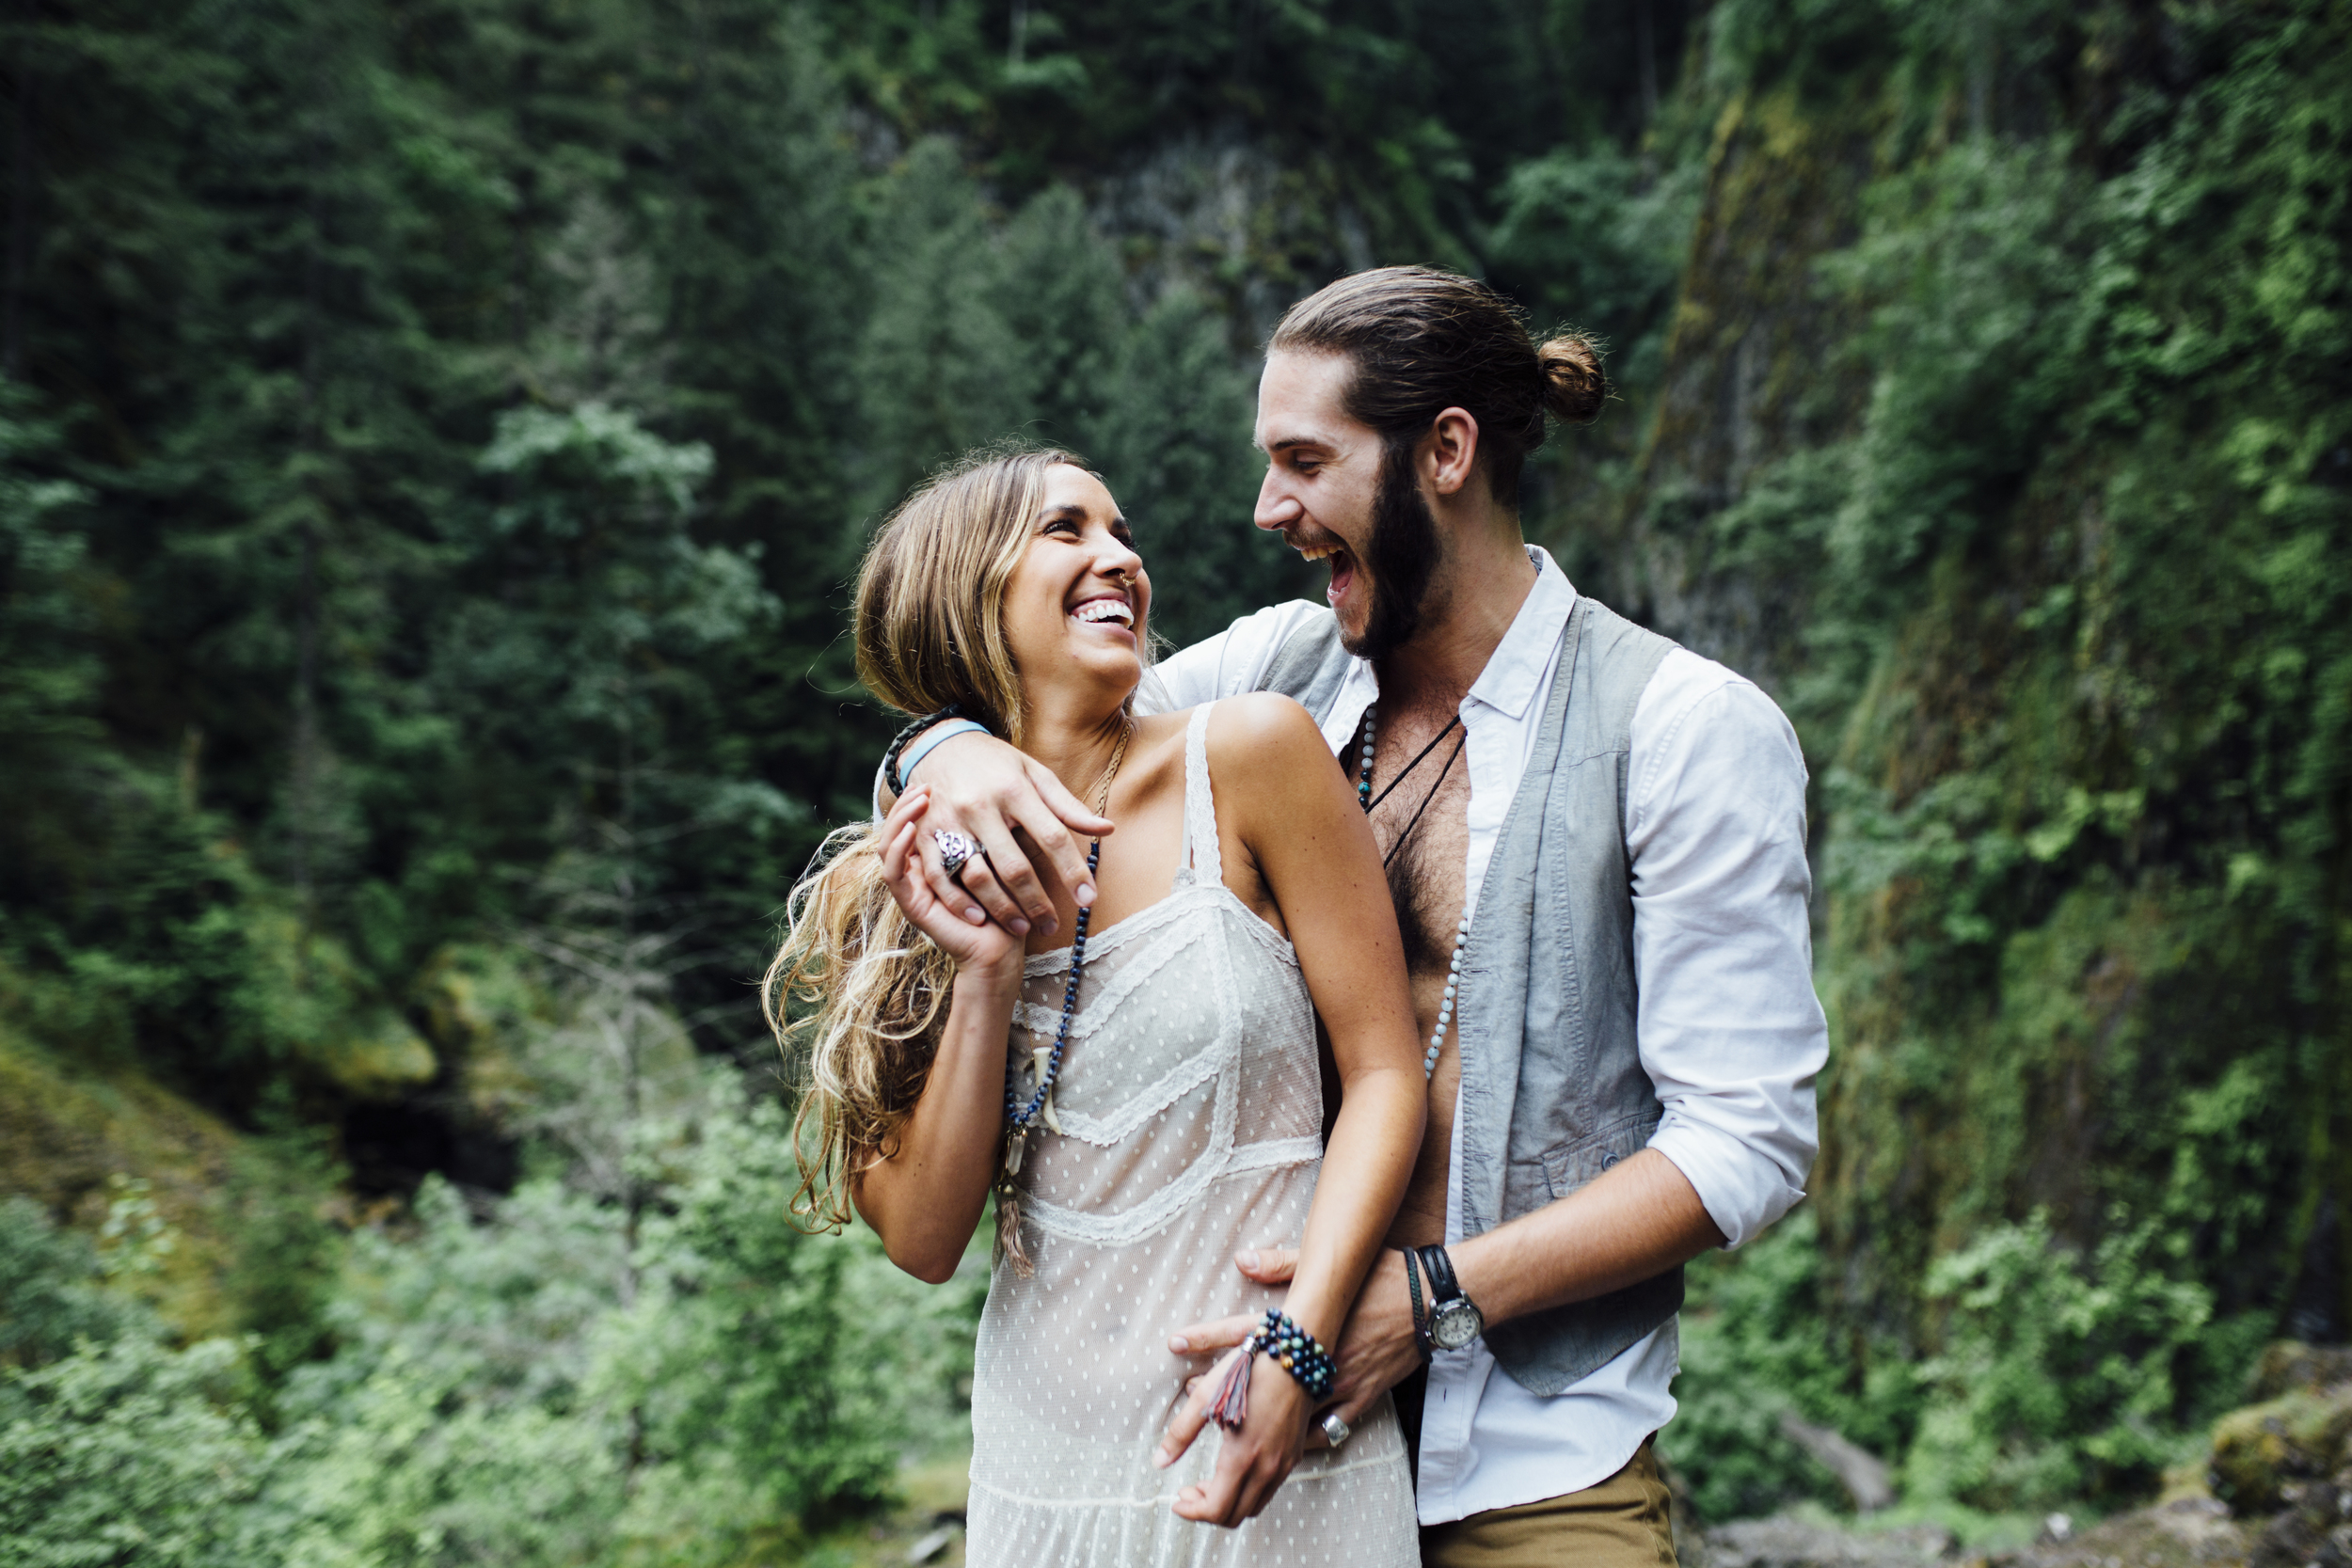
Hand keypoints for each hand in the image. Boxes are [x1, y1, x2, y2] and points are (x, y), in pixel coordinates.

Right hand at [876, 787, 1023, 978]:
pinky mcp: (910, 902)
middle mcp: (921, 870)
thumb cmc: (1015, 906)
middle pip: (900, 827)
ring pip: (889, 844)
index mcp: (941, 855)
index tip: (943, 778)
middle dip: (910, 802)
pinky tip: (912, 829)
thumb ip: (1016, 832)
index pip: (922, 819)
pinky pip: (893, 871)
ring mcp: (913, 887)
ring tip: (919, 797)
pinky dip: (898, 848)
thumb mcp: (1019, 858)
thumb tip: (1033, 800)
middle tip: (926, 779)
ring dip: (900, 819)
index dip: (926, 796)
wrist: (1003, 951)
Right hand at [899, 730, 1114, 937]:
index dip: (1072, 871)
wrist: (938, 745)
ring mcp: (949, 821)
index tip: (1088, 900)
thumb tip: (1107, 829)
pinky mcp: (924, 834)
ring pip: (977, 877)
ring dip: (1002, 909)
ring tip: (1024, 929)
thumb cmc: (996, 765)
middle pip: (1014, 866)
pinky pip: (939, 877)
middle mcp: (980, 806)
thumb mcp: (1034, 774)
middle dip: (1037, 902)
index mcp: (1014, 789)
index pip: (1052, 837)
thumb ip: (1067, 807)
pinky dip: (958, 902)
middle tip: (1053, 927)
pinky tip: (979, 920)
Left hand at [1157, 1346, 1312, 1527]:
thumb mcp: (1208, 1395)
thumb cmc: (1250, 1369)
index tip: (1175, 1501)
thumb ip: (1182, 1432)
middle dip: (1207, 1510)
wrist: (1297, 1353)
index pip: (1216, 1510)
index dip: (1192, 1512)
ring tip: (1207, 1482)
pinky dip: (1247, 1491)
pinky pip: (1269, 1489)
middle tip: (1188, 1491)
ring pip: (1254, 1505)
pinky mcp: (1295, 1453)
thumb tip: (1159, 1462)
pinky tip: (1232, 1468)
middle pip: (1235, 1516)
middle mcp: (1268, 1468)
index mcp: (1243, 1457)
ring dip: (1228, 1502)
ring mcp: (1286, 1463)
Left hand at [1161, 1247, 1422, 1453]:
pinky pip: (1327, 1432)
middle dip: (1216, 1409)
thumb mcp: (1331, 1265)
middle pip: (1257, 1392)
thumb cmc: (1382, 1276)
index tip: (1174, 1344)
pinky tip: (1284, 1457)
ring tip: (1223, 1458)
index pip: (1242, 1333)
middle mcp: (1313, 1360)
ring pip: (1288, 1424)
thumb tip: (1242, 1258)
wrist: (1432, 1301)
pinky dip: (1302, 1445)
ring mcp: (1337, 1384)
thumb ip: (1283, 1263)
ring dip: (1253, 1443)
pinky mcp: (1361, 1398)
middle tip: (1185, 1431)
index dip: (1206, 1339)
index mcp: (1301, 1324)